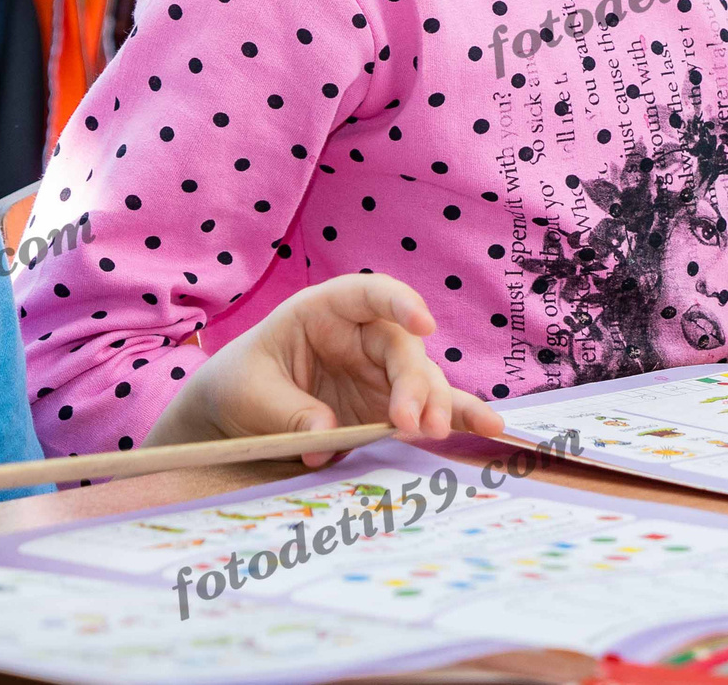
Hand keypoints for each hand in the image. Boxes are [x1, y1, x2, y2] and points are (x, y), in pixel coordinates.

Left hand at [149, 275, 502, 464]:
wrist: (237, 414)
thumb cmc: (240, 385)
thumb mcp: (250, 393)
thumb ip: (286, 410)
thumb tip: (326, 433)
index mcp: (323, 312)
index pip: (366, 294)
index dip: (397, 303)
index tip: (423, 324)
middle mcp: (360, 336)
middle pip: (401, 348)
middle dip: (413, 383)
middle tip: (411, 422)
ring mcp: (378, 373)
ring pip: (422, 379)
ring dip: (435, 405)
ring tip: (435, 432)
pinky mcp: (388, 407)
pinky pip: (429, 407)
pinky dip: (457, 416)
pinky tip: (490, 427)